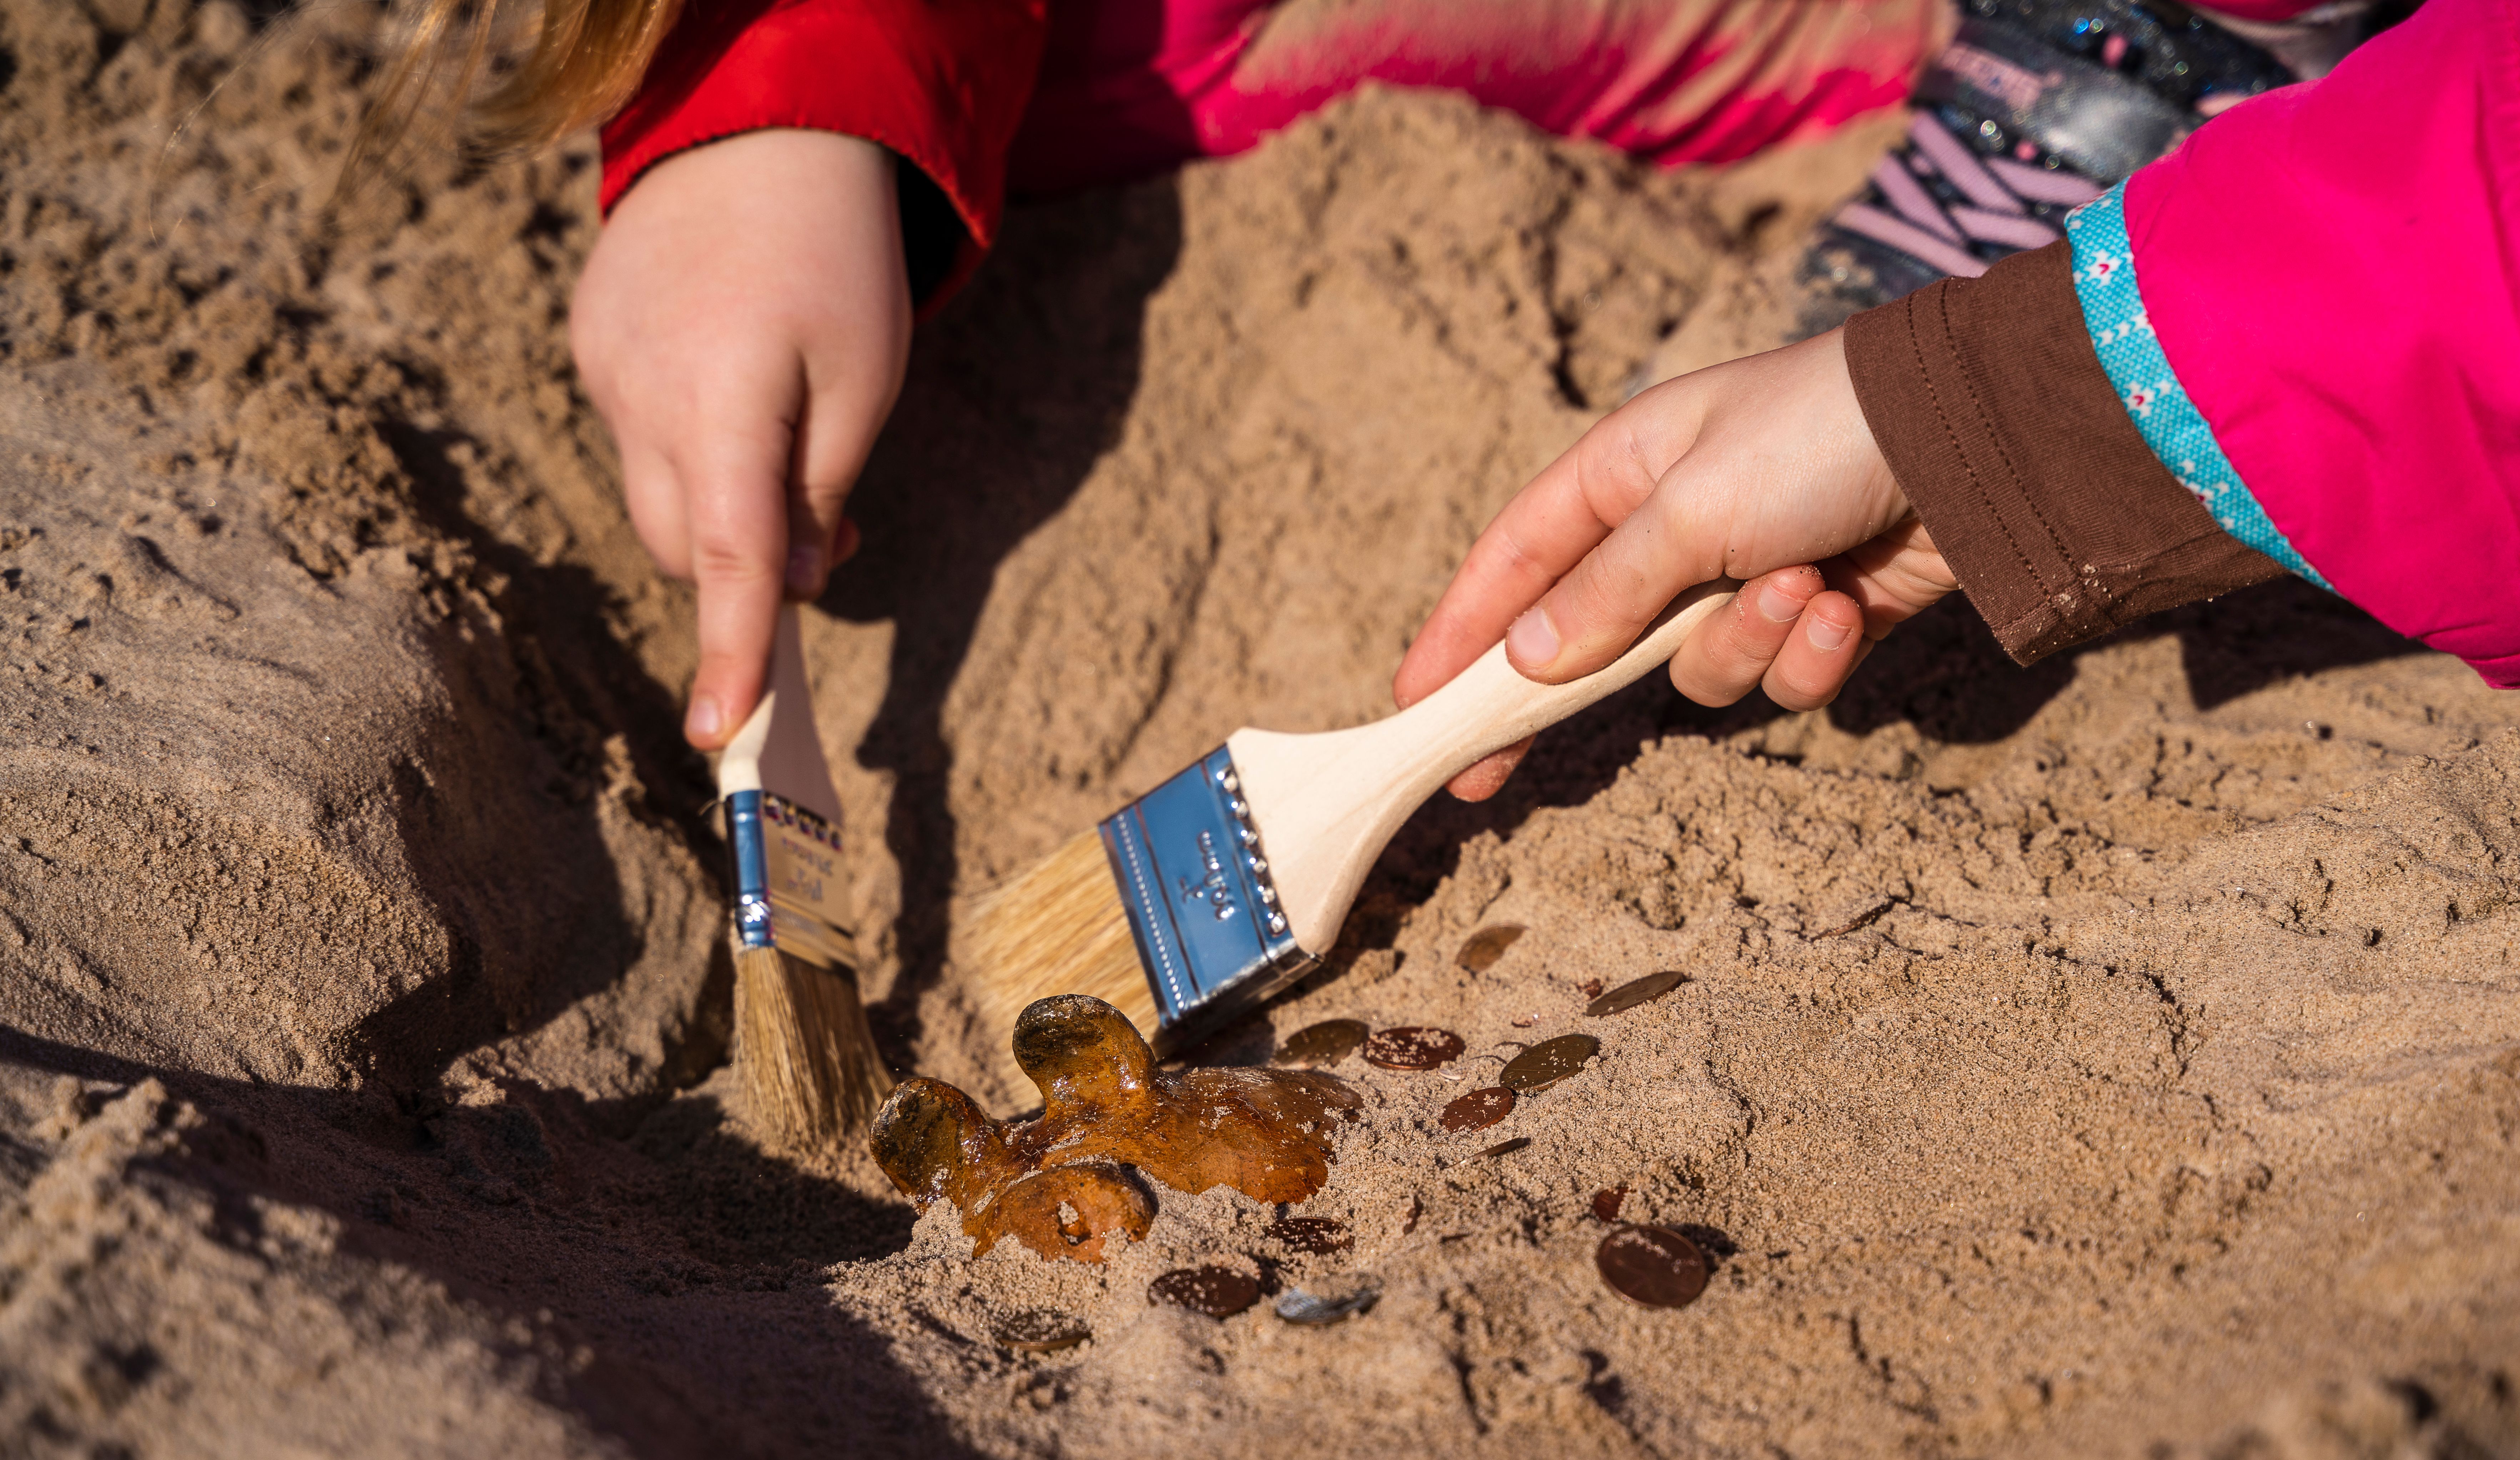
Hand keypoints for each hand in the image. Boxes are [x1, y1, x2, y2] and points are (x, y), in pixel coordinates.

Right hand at [571, 129, 912, 747]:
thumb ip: (821, 489)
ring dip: (719, 505)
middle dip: (745, 568)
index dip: (730, 651)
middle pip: (679, 544)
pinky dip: (690, 445)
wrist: (758, 133)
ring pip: (657, 495)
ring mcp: (603, 369)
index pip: (724, 561)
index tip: (719, 730)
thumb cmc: (835, 260)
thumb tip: (793, 587)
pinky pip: (638, 434)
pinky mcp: (590, 346)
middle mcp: (642, 394)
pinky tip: (733, 378)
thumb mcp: (866, 379)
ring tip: (789, 443)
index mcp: (724, 403)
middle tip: (834, 528)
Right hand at [1393, 328, 1957, 799]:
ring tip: (1799, 588)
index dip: (1459, 632)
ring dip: (1744, 644)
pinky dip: (1809, 652)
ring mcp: (1744, 578)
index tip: (1415, 702)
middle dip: (1567, 695)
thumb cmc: (1816, 436)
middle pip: (1586, 640)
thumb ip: (1605, 590)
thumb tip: (1523, 659)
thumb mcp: (1692, 505)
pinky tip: (1845, 602)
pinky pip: (1779, 675)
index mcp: (1624, 473)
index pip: (1513, 563)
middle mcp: (1675, 529)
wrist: (1975, 437)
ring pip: (1694, 670)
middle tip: (1499, 774)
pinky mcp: (1814, 617)